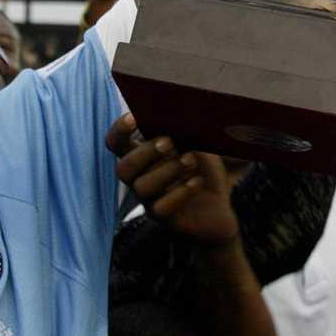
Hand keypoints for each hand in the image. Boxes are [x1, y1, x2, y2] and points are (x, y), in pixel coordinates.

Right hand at [106, 114, 238, 244]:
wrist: (219, 206)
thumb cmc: (203, 169)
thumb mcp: (197, 145)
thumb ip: (185, 131)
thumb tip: (180, 116)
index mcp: (142, 154)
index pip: (116, 143)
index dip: (119, 131)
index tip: (133, 118)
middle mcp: (140, 177)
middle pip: (123, 168)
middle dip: (144, 152)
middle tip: (169, 142)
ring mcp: (149, 199)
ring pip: (142, 188)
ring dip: (167, 170)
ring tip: (191, 160)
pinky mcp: (164, 218)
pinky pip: (161, 208)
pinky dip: (180, 192)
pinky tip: (197, 181)